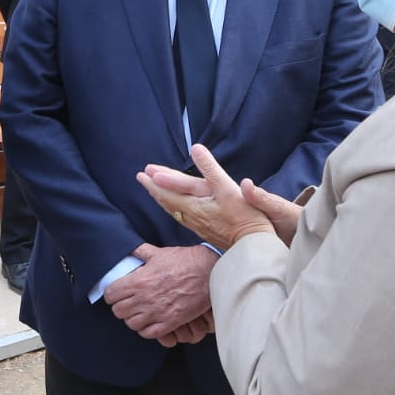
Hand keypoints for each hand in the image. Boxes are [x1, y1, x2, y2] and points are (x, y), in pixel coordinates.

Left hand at [105, 243, 216, 341]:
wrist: (209, 272)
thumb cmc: (185, 261)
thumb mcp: (160, 253)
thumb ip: (141, 252)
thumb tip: (131, 250)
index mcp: (139, 281)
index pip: (111, 294)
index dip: (112, 294)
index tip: (116, 293)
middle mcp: (145, 298)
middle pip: (118, 311)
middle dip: (120, 306)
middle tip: (127, 302)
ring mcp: (157, 312)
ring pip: (131, 324)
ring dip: (133, 319)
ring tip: (138, 312)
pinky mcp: (170, 322)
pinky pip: (149, 333)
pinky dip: (146, 329)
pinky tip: (150, 321)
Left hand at [136, 144, 275, 251]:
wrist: (252, 246)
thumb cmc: (244, 217)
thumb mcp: (227, 188)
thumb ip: (210, 168)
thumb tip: (196, 148)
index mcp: (194, 204)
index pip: (170, 190)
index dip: (157, 180)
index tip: (145, 171)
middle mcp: (192, 216)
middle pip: (168, 200)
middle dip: (155, 188)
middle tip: (142, 177)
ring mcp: (198, 225)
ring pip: (174, 210)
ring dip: (162, 198)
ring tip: (154, 191)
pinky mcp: (205, 231)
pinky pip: (182, 217)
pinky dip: (174, 209)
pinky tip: (176, 210)